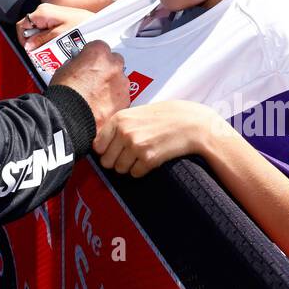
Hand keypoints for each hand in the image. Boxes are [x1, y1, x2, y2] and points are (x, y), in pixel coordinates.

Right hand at [17, 2, 90, 50]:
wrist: (95, 22)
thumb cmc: (81, 25)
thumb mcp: (58, 36)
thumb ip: (41, 40)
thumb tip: (28, 46)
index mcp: (42, 12)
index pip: (22, 25)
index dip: (22, 39)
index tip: (28, 49)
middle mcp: (44, 11)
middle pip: (29, 27)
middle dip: (32, 40)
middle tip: (40, 51)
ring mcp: (49, 13)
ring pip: (36, 29)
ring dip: (40, 40)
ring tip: (50, 48)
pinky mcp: (54, 18)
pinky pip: (44, 28)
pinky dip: (46, 37)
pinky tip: (54, 43)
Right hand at [50, 40, 128, 130]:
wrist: (69, 117)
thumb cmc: (65, 94)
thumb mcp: (64, 68)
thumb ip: (77, 63)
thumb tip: (80, 64)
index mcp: (98, 52)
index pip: (99, 46)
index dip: (92, 55)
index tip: (88, 62)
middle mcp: (113, 65)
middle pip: (114, 61)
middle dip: (106, 67)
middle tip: (94, 78)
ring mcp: (121, 83)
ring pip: (120, 79)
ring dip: (111, 83)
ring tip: (97, 94)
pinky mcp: (125, 101)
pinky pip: (122, 96)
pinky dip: (114, 99)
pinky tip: (101, 105)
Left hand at [93, 101, 215, 177]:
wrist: (191, 123)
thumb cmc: (164, 117)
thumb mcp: (136, 114)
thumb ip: (118, 126)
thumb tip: (99, 146)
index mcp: (119, 119)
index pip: (97, 146)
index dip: (106, 151)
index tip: (115, 150)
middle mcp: (124, 132)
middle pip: (106, 161)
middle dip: (116, 161)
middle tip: (130, 155)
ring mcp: (136, 146)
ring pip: (120, 169)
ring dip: (130, 167)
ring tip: (142, 155)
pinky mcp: (149, 159)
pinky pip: (135, 174)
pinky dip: (141, 170)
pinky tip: (151, 159)